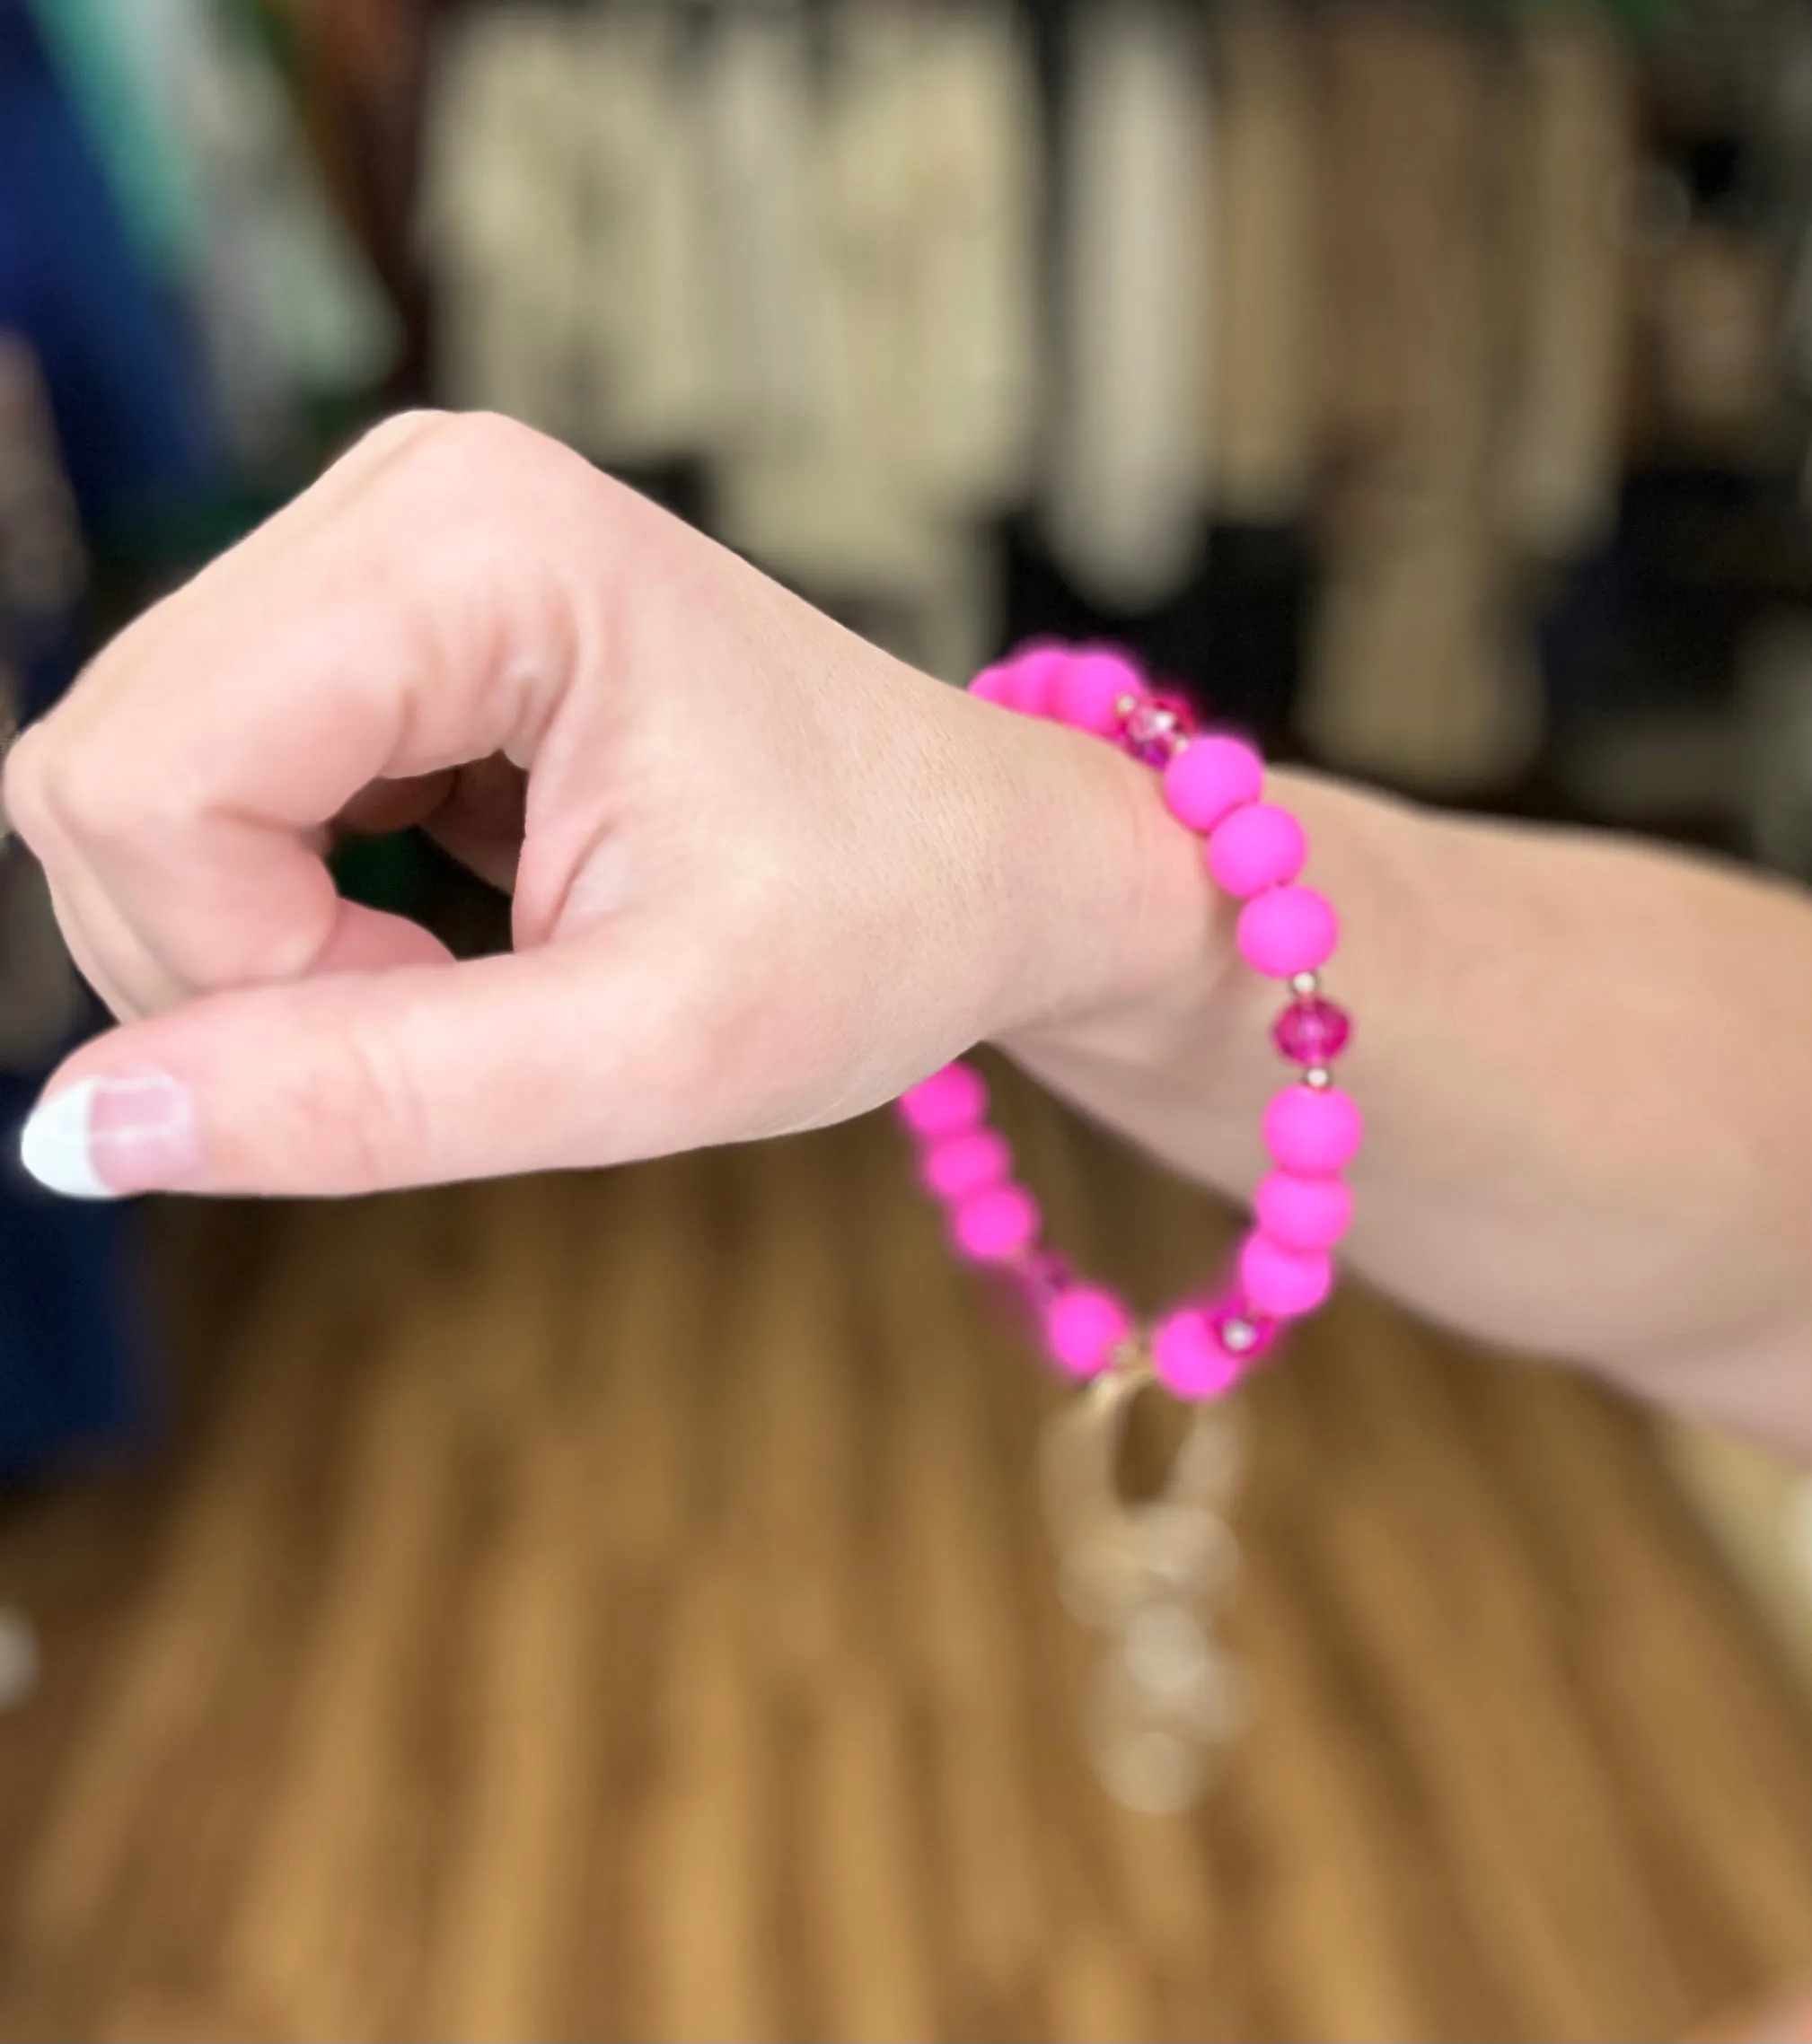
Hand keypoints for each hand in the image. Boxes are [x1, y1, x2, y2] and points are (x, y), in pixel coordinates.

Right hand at [5, 412, 1209, 1197]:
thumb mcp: (650, 1053)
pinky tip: (451, 908)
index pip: (142, 781)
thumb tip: (71, 1131)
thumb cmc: (879, 927)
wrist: (987, 855)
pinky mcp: (375, 613)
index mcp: (473, 544)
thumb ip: (363, 1098)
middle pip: (107, 773)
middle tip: (468, 1004)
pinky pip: (209, 786)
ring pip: (135, 786)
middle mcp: (402, 495)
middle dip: (237, 960)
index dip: (239, 969)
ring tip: (482, 959)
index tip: (440, 1019)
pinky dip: (291, 904)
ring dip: (264, 942)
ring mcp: (382, 541)